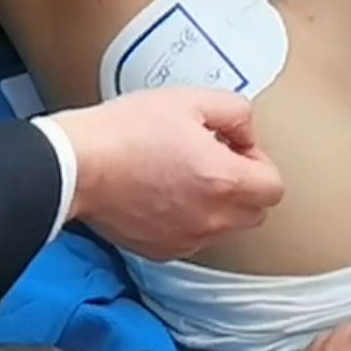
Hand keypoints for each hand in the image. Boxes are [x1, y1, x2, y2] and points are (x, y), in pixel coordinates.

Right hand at [52, 87, 284, 260]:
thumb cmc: (128, 131)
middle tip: (214, 158)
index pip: (274, 188)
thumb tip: (245, 133)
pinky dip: (189, 219)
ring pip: (224, 228)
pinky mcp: (159, 250)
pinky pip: (192, 238)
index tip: (233, 147)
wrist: (76, 166)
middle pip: (255, 212)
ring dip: (218, 204)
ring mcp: (185, 240)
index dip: (258, 161)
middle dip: (244, 186)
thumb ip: (236, 113)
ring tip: (184, 173)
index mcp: (225, 182)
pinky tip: (163, 193)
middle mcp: (210, 220)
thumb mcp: (191, 100)